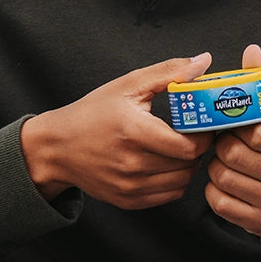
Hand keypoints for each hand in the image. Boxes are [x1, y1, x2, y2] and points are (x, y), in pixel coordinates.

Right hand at [20, 54, 215, 208]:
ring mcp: (129, 186)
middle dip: (199, 149)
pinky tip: (170, 164)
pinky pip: (169, 195)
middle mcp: (132, 164)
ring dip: (189, 166)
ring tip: (183, 148)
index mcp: (135, 132)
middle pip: (188, 165)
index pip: (189, 147)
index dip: (204, 137)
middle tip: (197, 135)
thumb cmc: (93, 113)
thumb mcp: (129, 85)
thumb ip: (169, 72)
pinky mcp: (127, 200)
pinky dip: (177, 181)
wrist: (56, 147)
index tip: (204, 125)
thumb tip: (204, 61)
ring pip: (182, 182)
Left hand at [205, 44, 260, 237]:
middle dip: (222, 146)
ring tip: (227, 160)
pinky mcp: (259, 223)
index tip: (235, 124)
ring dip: (216, 167)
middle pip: (232, 155)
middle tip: (227, 141)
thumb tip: (251, 50)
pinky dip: (215, 191)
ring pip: (221, 178)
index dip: (236, 126)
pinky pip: (219, 204)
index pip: (253, 132)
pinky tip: (227, 182)